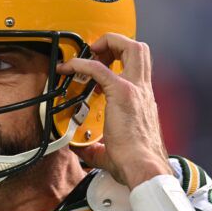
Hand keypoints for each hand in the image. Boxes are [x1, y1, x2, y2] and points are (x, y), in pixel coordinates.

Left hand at [57, 33, 171, 188]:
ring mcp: (135, 89)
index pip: (136, 67)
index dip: (116, 60)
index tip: (97, 68)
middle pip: (138, 48)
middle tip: (94, 52)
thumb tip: (81, 150)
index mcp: (142, 100)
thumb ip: (96, 147)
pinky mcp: (122, 93)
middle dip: (115, 42)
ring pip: (130, 46)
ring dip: (106, 43)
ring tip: (87, 52)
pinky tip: (68, 67)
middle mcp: (142, 90)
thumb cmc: (133, 163)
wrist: (142, 168)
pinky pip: (98, 68)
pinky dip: (81, 63)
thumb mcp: (111, 151)